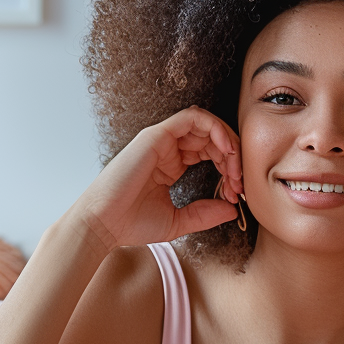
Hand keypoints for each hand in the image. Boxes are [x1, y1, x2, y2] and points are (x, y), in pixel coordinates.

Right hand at [68, 106, 243, 251]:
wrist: (103, 225)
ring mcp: (162, 140)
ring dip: (227, 141)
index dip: (229, 168)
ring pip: (206, 124)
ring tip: (234, 166)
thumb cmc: (131, 224)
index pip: (210, 152)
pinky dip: (214, 128)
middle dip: (233, 156)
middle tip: (239, 181)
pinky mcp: (156, 136)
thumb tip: (233, 210)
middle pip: (212, 137)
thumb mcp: (179, 221)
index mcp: (172, 165)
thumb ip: (206, 213)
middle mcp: (168, 149)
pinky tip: (226, 149)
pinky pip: (192, 118)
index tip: (236, 192)